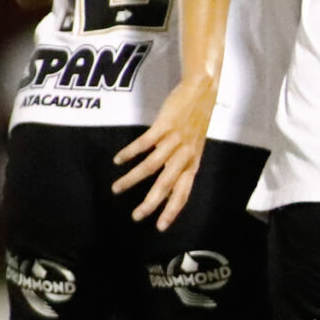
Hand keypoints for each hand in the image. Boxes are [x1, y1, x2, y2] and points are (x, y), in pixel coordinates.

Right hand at [111, 73, 217, 226]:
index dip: (172, 211)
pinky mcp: (164, 126)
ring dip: (132, 179)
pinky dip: (130, 153)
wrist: (203, 91)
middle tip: (136, 216)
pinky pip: (144, 143)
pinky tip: (118, 160)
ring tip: (116, 188)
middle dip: (151, 203)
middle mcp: (185, 155)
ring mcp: (174, 141)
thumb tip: (169, 182)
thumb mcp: (195, 147)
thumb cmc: (197, 120)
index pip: (183, 193)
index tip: (160, 227)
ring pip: (151, 166)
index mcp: (193, 163)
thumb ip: (183, 164)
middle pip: (166, 185)